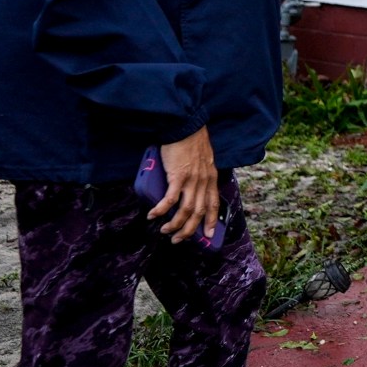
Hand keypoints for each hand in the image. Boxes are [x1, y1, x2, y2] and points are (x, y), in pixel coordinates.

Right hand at [150, 127, 219, 241]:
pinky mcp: (177, 177)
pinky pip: (169, 199)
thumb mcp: (204, 160)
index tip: (209, 235)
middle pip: (199, 213)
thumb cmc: (192, 141)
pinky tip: (153, 215)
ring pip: (185, 210)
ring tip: (165, 231)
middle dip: (189, 230)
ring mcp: (191, 180)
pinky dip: (161, 210)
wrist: (185, 127)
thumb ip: (201, 173)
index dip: (212, 221)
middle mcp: (203, 182)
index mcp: (211, 178)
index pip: (213, 204)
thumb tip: (191, 184)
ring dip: (175, 224)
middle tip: (178, 239)